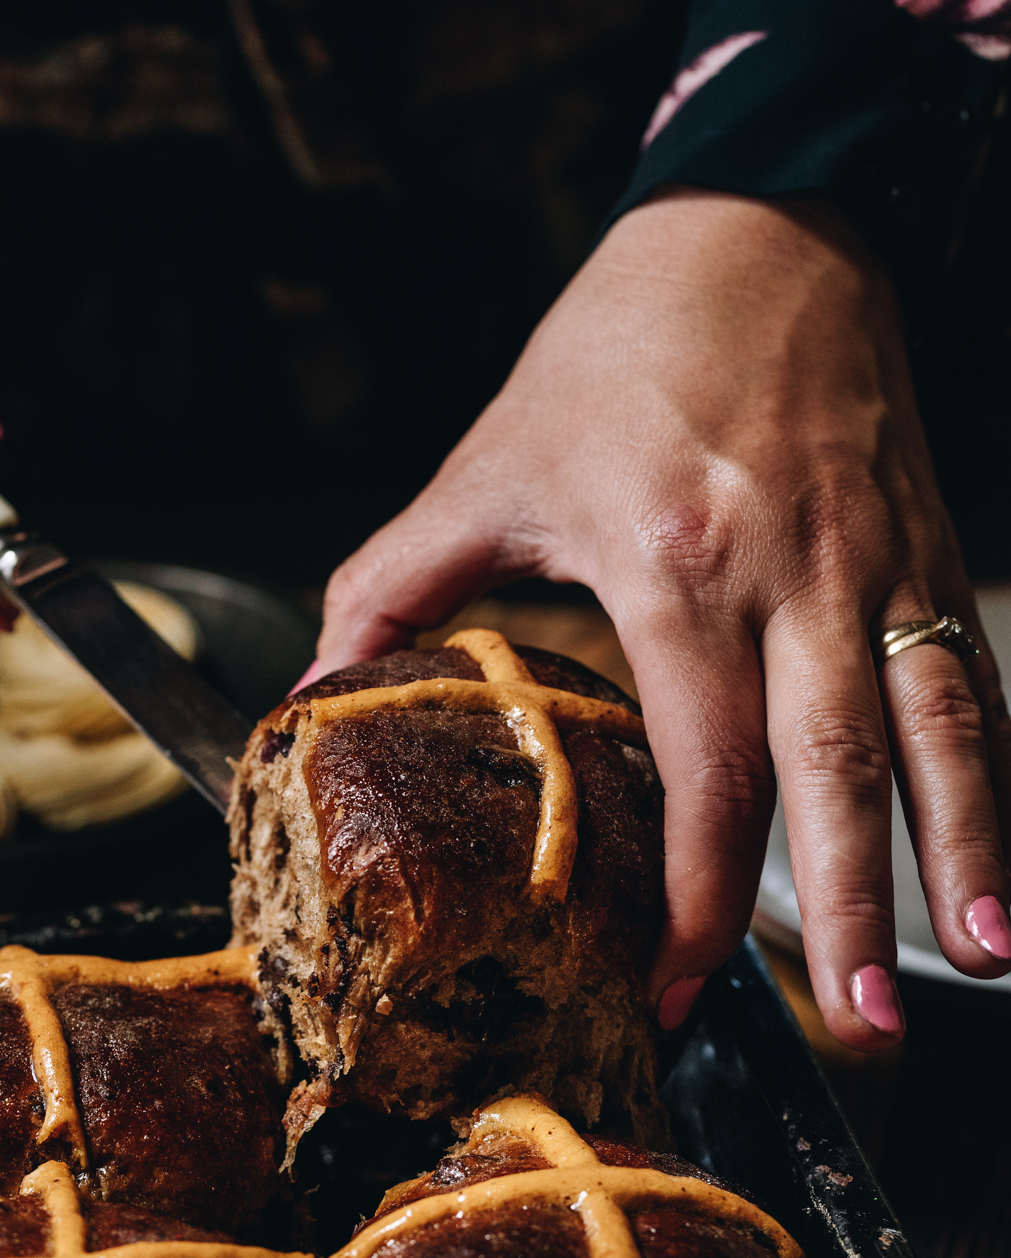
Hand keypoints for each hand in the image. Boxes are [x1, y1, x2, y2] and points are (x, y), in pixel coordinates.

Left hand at [316, 188, 1010, 1047]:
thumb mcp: (488, 463)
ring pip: (936, 725)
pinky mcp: (928, 541)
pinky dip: (995, 765)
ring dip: (966, 848)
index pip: (707, 767)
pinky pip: (969, 672)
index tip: (671, 983)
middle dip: (850, 910)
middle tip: (854, 1032)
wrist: (760, 225)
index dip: (696, 894)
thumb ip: (394, 587)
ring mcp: (880, 558)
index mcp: (678, 566)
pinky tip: (1005, 847)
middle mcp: (797, 573)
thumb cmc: (617, 346)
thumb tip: (316, 696)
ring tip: (980, 960)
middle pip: (836, 771)